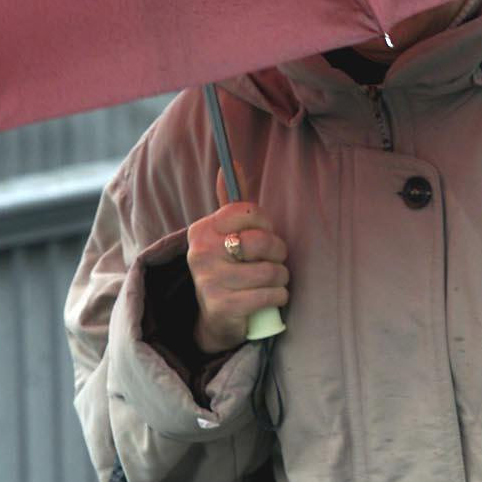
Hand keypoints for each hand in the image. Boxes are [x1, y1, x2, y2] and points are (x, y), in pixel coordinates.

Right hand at [186, 171, 290, 354]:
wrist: (215, 319)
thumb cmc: (230, 267)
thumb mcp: (227, 234)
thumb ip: (232, 201)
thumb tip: (231, 162)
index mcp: (202, 230)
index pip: (249, 212)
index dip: (266, 224)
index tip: (263, 234)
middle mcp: (200, 253)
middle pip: (262, 241)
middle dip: (278, 252)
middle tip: (274, 260)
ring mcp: (209, 281)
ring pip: (270, 271)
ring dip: (281, 278)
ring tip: (273, 281)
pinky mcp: (223, 307)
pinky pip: (270, 295)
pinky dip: (279, 297)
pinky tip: (271, 297)